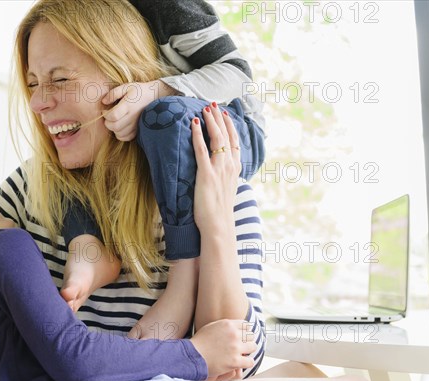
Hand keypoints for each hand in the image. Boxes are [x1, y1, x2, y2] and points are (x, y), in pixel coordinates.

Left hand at [102, 80, 176, 140]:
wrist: (155, 97)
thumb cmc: (139, 91)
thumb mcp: (126, 87)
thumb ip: (113, 93)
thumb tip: (103, 102)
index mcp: (128, 105)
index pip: (113, 116)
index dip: (105, 115)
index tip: (104, 110)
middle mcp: (132, 117)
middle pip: (115, 126)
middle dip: (107, 123)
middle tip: (108, 117)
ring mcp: (136, 125)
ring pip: (119, 134)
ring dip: (113, 129)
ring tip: (114, 121)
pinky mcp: (138, 130)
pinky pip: (126, 138)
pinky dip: (120, 134)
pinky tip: (120, 127)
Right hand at [189, 319, 255, 380]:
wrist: (192, 356)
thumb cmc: (200, 342)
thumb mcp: (211, 327)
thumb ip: (225, 326)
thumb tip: (235, 326)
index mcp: (228, 324)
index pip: (246, 325)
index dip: (245, 332)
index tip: (243, 337)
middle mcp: (233, 334)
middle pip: (251, 336)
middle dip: (247, 341)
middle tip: (242, 347)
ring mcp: (235, 348)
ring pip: (253, 347)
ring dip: (248, 351)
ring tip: (242, 354)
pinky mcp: (235, 361)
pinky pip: (250, 361)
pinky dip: (247, 363)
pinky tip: (241, 363)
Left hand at [191, 103, 241, 232]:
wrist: (218, 226)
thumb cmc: (219, 212)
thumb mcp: (226, 190)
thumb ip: (224, 177)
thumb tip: (219, 171)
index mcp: (235, 169)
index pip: (234, 141)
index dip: (230, 126)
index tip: (224, 114)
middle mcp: (230, 166)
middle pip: (226, 135)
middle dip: (219, 118)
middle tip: (212, 105)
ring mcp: (219, 169)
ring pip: (217, 138)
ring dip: (210, 121)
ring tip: (204, 109)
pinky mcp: (206, 175)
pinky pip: (201, 150)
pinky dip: (197, 135)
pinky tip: (193, 124)